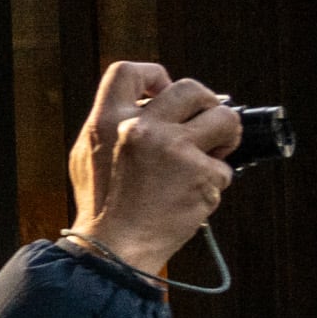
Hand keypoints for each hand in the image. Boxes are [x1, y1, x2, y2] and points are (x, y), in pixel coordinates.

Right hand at [68, 61, 240, 277]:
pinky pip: (225, 167)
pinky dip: (215, 180)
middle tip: (205, 121)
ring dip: (227, 134)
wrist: (115, 246)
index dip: (154, 76)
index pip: (128, 71)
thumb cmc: (103, 204)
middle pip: (190, 88)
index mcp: (107, 121)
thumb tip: (150, 103)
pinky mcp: (203, 176)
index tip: (163, 92)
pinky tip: (196, 192)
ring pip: (226, 118)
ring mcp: (175, 151)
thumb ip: (115, 124)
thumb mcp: (89, 153)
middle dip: (206, 102)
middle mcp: (141, 129)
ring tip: (215, 152)